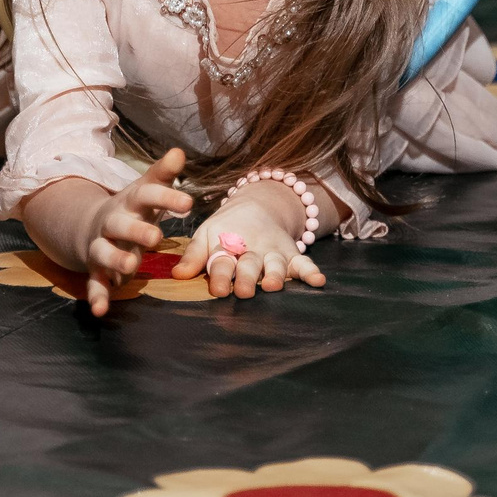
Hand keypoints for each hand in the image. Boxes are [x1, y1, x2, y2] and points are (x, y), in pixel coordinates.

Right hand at [79, 149, 193, 316]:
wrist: (92, 225)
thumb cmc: (131, 209)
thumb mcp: (146, 189)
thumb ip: (163, 174)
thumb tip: (180, 151)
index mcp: (129, 203)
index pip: (146, 195)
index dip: (166, 198)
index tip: (188, 203)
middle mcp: (113, 222)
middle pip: (120, 224)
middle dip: (136, 230)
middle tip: (156, 237)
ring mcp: (101, 246)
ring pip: (104, 252)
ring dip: (116, 259)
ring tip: (131, 267)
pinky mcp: (96, 269)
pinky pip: (94, 283)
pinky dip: (96, 296)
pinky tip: (100, 311)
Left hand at [175, 183, 327, 299]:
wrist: (257, 204)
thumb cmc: (226, 228)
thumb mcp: (206, 234)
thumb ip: (193, 256)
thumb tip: (177, 276)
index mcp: (227, 243)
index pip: (221, 260)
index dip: (218, 275)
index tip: (217, 290)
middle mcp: (251, 249)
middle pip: (249, 264)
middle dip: (246, 278)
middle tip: (243, 291)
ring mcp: (272, 252)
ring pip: (275, 265)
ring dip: (275, 275)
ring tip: (273, 286)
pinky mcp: (290, 253)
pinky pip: (303, 262)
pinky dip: (311, 271)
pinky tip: (319, 281)